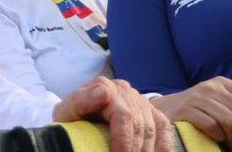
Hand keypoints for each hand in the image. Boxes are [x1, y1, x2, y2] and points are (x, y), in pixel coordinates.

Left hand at [53, 76, 171, 151]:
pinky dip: (161, 146)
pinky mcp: (149, 109)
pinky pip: (163, 127)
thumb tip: (103, 92)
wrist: (78, 115)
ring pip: (152, 128)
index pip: (124, 116)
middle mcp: (124, 89)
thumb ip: (80, 101)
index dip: (124, 142)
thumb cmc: (72, 117)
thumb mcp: (67, 112)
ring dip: (146, 150)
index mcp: (104, 86)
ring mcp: (138, 99)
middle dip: (134, 150)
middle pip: (139, 125)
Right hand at [151, 76, 231, 149]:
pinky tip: (213, 138)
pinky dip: (217, 137)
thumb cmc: (196, 110)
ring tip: (228, 143)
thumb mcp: (219, 105)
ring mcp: (200, 96)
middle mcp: (213, 86)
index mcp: (224, 83)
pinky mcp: (189, 109)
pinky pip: (214, 127)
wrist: (163, 110)